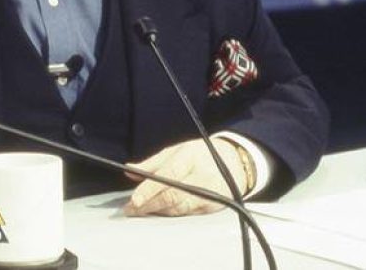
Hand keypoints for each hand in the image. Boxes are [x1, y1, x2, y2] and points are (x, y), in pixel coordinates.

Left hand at [122, 138, 245, 216]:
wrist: (235, 164)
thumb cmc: (202, 155)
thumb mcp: (177, 151)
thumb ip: (152, 163)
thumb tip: (130, 170)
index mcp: (191, 156)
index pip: (168, 175)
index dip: (150, 189)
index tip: (135, 199)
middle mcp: (202, 175)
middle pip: (172, 195)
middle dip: (149, 204)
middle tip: (131, 209)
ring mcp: (209, 193)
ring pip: (178, 208)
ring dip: (157, 211)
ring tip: (140, 210)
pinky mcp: (212, 207)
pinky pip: (186, 213)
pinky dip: (170, 214)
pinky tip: (159, 212)